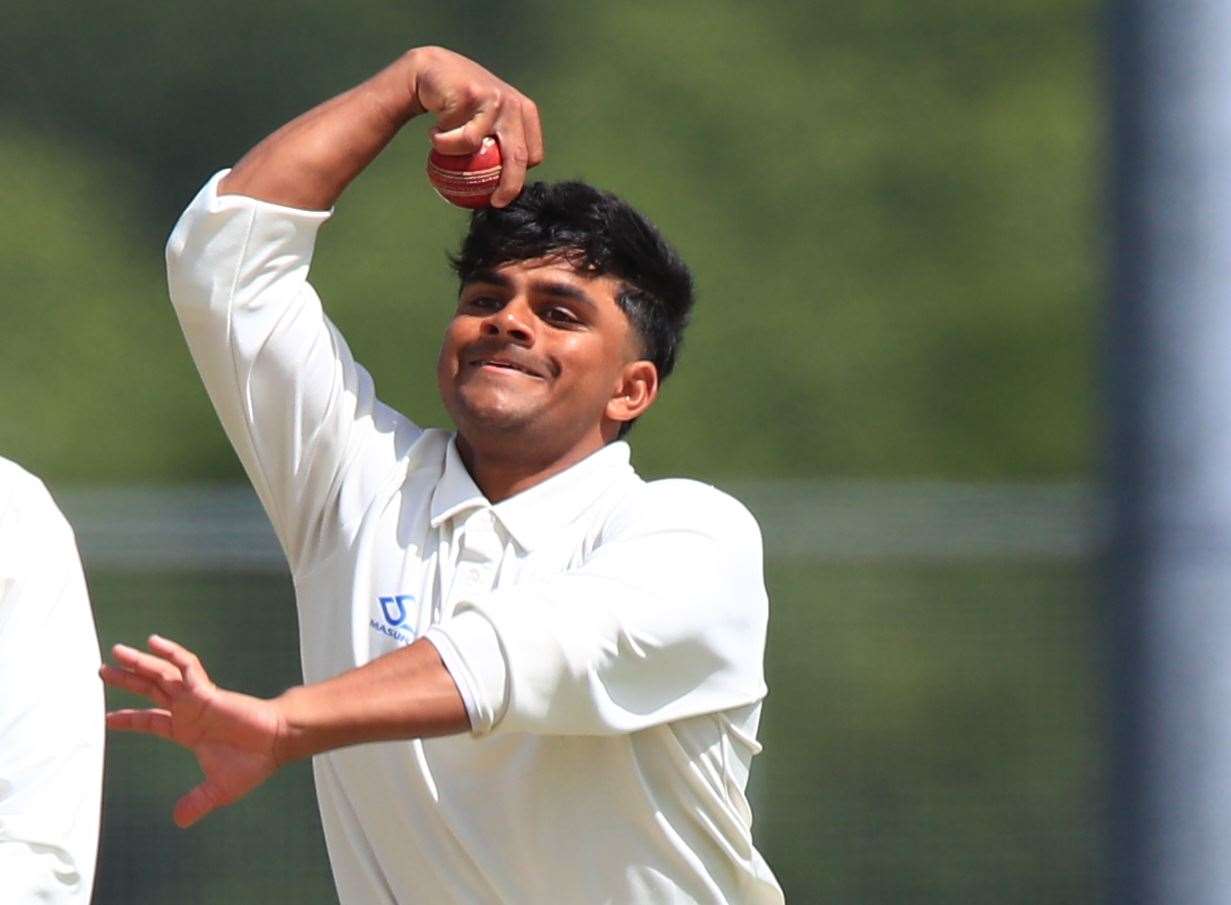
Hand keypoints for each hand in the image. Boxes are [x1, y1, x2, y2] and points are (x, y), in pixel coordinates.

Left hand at [100, 635, 287, 827]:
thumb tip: (178, 821)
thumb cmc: (253, 762)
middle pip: (150, 689)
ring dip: (140, 663)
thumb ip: (196, 802)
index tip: (107, 718)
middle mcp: (188, 710)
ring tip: (117, 652)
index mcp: (187, 730)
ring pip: (162, 675)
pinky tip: (155, 643)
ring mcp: (197, 698)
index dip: (129, 718)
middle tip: (102, 670)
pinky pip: (187, 668)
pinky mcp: (208, 692)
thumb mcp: (218, 790)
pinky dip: (171, 655)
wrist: (277, 744)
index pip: (151, 720)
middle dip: (127, 680)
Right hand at [408, 46, 544, 205]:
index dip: (520, 178)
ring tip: (441, 143)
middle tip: (495, 202)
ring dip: (454, 153)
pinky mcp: (474, 95)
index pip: (533, 154)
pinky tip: (436, 130)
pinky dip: (443, 142)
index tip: (504, 194)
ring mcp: (496, 98)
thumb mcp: (487, 124)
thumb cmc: (459, 106)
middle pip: (519, 156)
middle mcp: (515, 104)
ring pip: (479, 147)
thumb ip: (499, 145)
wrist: (432, 72)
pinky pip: (460, 137)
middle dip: (509, 186)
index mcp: (525, 112)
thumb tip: (502, 190)